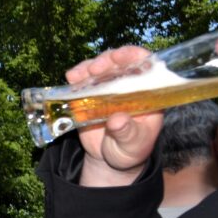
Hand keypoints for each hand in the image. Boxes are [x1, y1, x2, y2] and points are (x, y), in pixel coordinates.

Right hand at [65, 46, 163, 185]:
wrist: (109, 161)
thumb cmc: (130, 150)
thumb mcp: (133, 145)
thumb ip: (127, 133)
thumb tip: (117, 120)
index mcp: (146, 93)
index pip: (145, 65)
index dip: (133, 57)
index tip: (120, 57)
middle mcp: (127, 86)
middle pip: (119, 63)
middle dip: (106, 60)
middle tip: (95, 69)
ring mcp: (107, 90)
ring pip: (99, 69)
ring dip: (88, 67)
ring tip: (78, 76)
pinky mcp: (89, 97)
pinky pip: (82, 83)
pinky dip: (75, 78)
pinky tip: (71, 78)